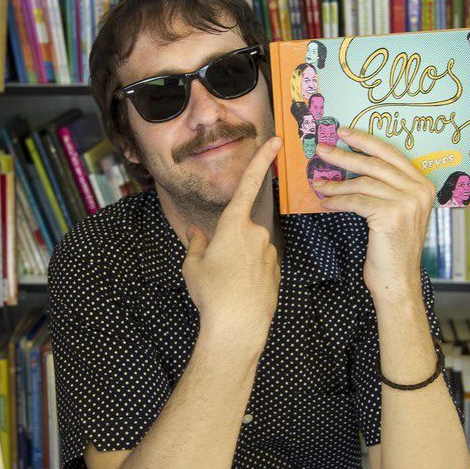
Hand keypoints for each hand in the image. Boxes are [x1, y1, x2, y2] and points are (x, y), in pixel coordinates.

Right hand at [182, 137, 281, 348]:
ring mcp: (269, 253)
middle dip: (227, 244)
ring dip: (237, 262)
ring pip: (249, 249)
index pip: (248, 183)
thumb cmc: (211, 294)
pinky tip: (240, 294)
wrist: (238, 328)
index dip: (261, 159)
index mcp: (234, 225)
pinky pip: (259, 266)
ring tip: (225, 286)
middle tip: (214, 270)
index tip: (276, 140)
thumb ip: (196, 243)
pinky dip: (248, 276)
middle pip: (239, 229)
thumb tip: (196, 232)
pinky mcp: (276, 271)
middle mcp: (256, 233)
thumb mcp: (193, 266)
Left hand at [310, 128, 434, 300]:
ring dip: (335, 183)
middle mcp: (419, 190)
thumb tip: (352, 167)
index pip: (390, 153)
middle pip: (374, 163)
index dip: (365, 140)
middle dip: (344, 154)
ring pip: (362, 182)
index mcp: (423, 185)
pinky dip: (337, 200)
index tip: (344, 132)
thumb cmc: (391, 248)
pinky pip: (355, 200)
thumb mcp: (395, 212)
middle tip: (321, 148)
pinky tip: (325, 202)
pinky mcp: (390, 214)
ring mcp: (407, 202)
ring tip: (318, 183)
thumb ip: (385, 189)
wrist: (397, 280)